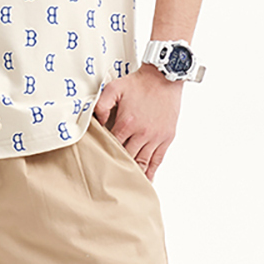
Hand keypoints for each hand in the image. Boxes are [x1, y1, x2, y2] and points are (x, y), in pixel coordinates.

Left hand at [92, 65, 184, 180]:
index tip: (97, 163)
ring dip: (134, 174)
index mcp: (127, 123)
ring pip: (142, 162)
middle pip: (126, 157)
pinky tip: (146, 181)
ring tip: (125, 186)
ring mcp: (156, 137)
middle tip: (107, 180)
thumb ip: (101, 105)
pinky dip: (151, 172)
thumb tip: (96, 122)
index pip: (112, 146)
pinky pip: (158, 160)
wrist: (165, 77)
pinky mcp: (166, 138)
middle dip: (117, 167)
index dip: (104, 155)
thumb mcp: (114, 88)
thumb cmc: (139, 82)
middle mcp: (142, 134)